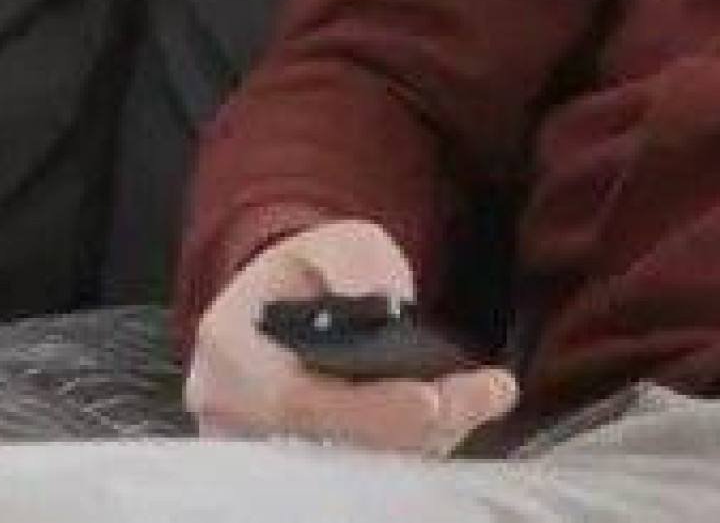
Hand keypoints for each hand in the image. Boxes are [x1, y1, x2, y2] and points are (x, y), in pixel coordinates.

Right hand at [182, 218, 519, 453]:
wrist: (285, 306)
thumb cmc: (310, 273)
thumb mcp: (336, 241)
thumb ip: (357, 264)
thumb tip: (383, 305)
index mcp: (229, 350)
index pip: (298, 400)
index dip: (369, 409)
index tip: (433, 399)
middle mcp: (232, 414)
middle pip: (332, 449)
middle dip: (417, 428)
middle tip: (490, 394)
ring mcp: (260, 451)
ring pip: (352, 472)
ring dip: (424, 441)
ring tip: (484, 396)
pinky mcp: (294, 472)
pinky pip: (358, 477)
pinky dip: (412, 449)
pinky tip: (457, 415)